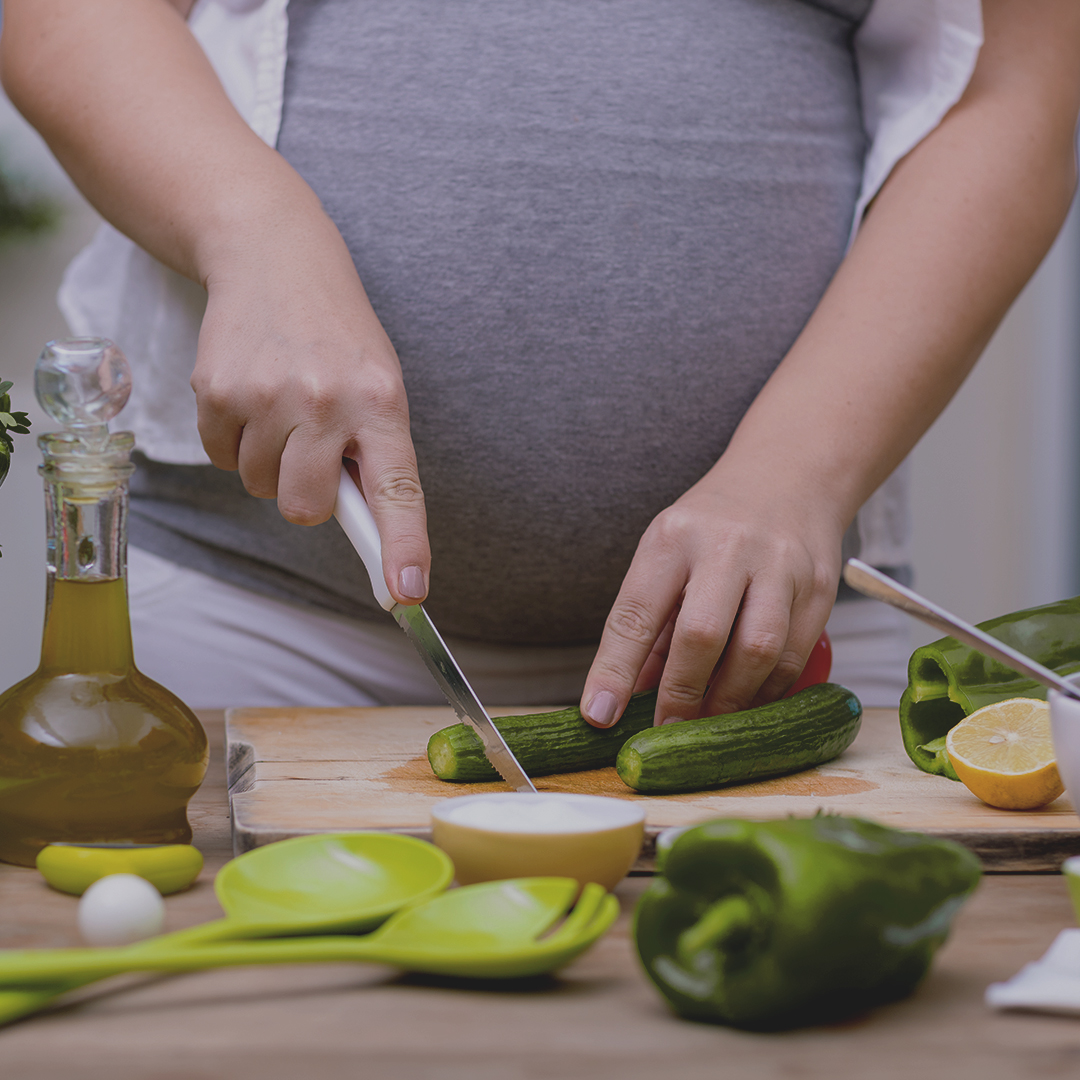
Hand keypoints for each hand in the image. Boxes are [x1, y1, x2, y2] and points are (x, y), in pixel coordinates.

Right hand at [190, 206, 429, 605]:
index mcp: (382, 403)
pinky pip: (220, 457)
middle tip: (310, 453)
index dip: (403, 547)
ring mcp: (267, 395)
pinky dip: (233, 441)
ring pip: (259, 486)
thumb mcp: (377, 383)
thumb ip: (372, 452)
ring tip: (282, 409)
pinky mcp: (216, 388)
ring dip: (269, 463)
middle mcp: (326, 401)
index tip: (408, 593)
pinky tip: (250, 397)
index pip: (398, 490)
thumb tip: (365, 531)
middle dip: (305, 496)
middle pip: (304, 507)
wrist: (275, 256)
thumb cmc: (338, 336)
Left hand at [579, 462, 843, 727]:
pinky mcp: (818, 586)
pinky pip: (794, 656)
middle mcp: (726, 546)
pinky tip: (748, 700)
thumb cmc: (714, 523)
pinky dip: (767, 691)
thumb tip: (624, 694)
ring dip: (729, 700)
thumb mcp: (667, 552)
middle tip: (668, 729)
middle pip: (702, 635)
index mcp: (673, 538)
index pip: (636, 612)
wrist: (789, 475)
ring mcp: (779, 565)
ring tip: (709, 722)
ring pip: (757, 651)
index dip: (615, 669)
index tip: (600, 714)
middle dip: (681, 694)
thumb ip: (649, 622)